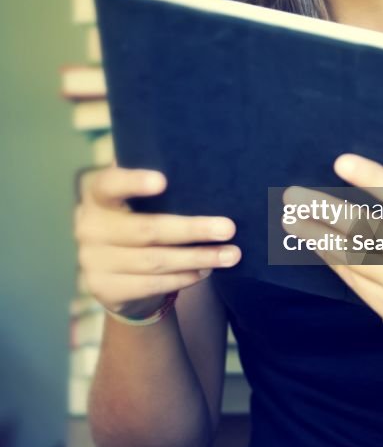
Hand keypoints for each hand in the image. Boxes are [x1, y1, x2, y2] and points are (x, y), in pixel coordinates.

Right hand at [75, 165, 240, 319]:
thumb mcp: (137, 199)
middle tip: (228, 228)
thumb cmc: (137, 221)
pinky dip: (183, 278)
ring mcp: (92, 262)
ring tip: (230, 254)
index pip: (110, 184)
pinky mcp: (105, 290)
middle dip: (192, 229)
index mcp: (95, 195)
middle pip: (146, 229)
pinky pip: (151, 284)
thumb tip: (191, 157)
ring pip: (154, 261)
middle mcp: (87, 227)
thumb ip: (154, 179)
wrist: (115, 273)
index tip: (163, 181)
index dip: (133, 182)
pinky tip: (206, 271)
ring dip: (198, 258)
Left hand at [282, 148, 382, 359]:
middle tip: (296, 196)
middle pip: (370, 233)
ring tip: (292, 219)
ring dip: (319, 238)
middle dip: (327, 213)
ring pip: (356, 261)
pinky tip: (316, 244)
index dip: (374, 179)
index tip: (342, 164)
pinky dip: (333, 262)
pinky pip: (356, 284)